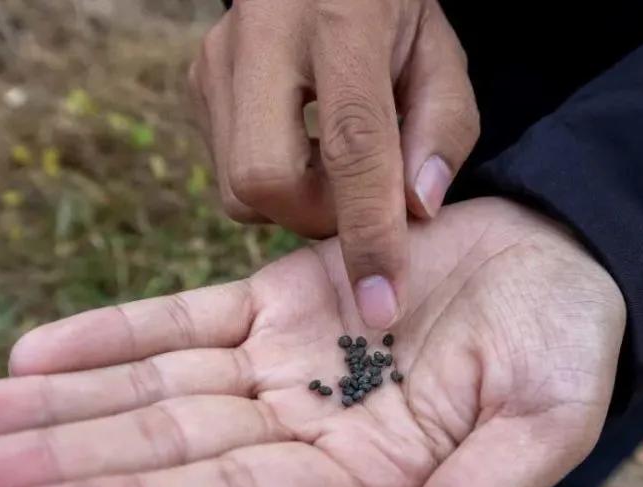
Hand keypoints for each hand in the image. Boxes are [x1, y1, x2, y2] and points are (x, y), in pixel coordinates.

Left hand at [0, 198, 622, 486]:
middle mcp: (295, 429)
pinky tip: (26, 356)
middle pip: (142, 455)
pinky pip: (178, 319)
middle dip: (19, 475)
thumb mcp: (541, 432)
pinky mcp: (274, 302)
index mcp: (358, 476)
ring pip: (135, 389)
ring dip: (26, 410)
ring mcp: (276, 365)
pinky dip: (104, 335)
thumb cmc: (570, 347)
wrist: (562, 259)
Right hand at [189, 0, 479, 329]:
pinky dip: (276, 183)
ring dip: (296, 204)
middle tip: (357, 199)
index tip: (381, 300)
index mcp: (341, 19)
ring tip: (334, 168)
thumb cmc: (391, 4)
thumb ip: (443, 129)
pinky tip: (304, 147)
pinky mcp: (199, 82)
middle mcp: (262, 38)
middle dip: (315, 218)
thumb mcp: (440, 50)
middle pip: (265, 181)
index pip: (352, 145)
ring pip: (240, 188)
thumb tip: (414, 212)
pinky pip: (231, 171)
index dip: (369, 232)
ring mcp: (217, 61)